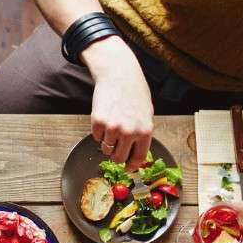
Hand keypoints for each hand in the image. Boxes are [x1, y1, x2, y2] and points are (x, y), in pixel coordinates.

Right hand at [82, 36, 153, 170]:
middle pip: (119, 158)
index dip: (131, 166)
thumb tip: (136, 154)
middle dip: (117, 155)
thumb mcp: (146, 113)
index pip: (138, 158)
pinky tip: (105, 118)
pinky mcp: (98, 123)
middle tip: (116, 147)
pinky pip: (96, 138)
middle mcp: (129, 132)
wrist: (119, 75)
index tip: (127, 167)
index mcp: (145, 130)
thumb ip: (142, 134)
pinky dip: (99, 132)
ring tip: (112, 127)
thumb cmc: (134, 92)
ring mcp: (113, 128)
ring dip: (107, 143)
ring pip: (106, 149)